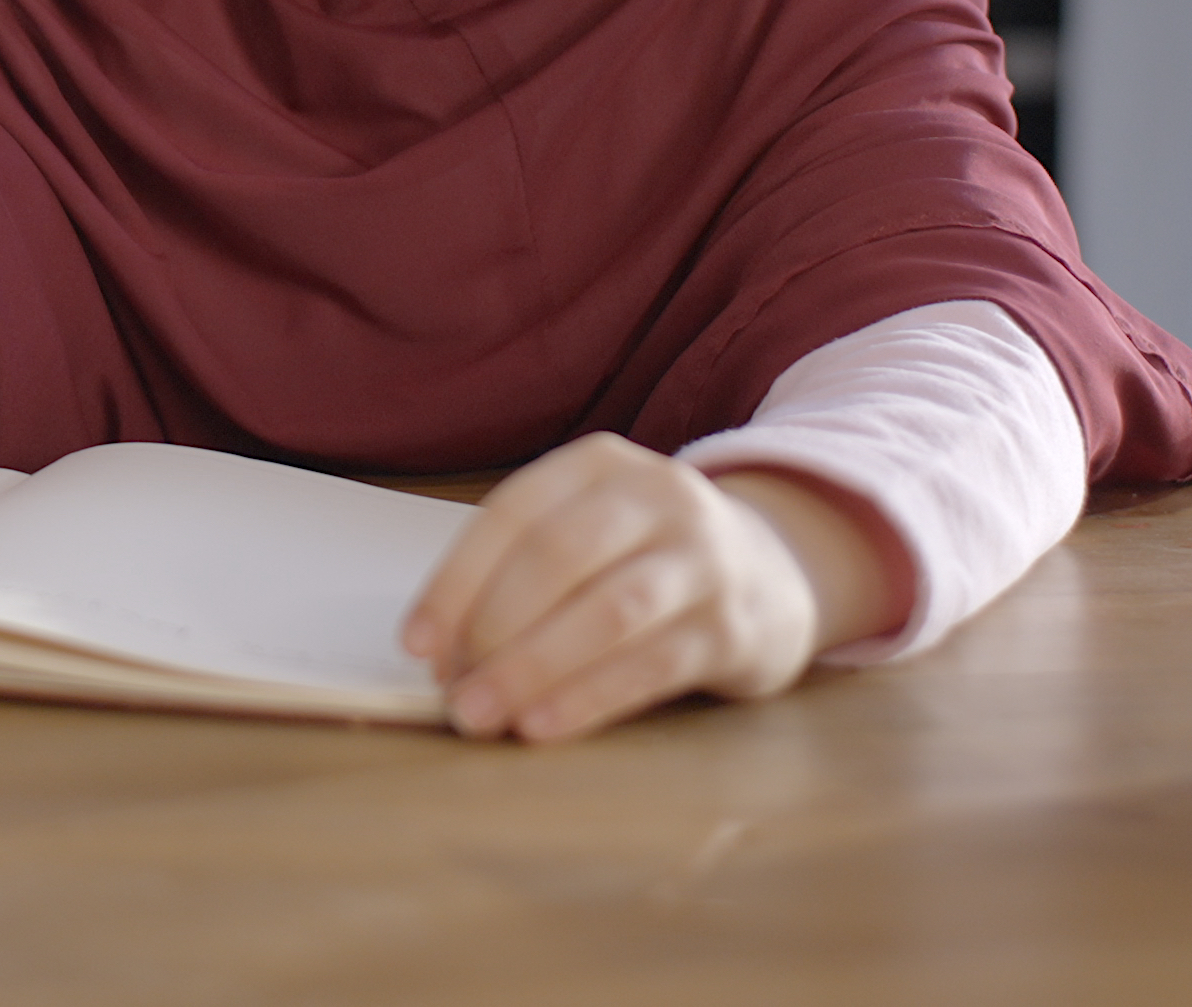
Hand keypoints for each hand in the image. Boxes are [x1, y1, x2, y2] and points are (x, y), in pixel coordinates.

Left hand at [398, 434, 906, 742]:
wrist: (775, 571)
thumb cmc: (646, 558)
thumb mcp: (589, 532)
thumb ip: (520, 573)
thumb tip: (442, 654)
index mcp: (599, 465)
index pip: (512, 515)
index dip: (456, 582)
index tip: (417, 645)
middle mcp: (657, 496)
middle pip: (558, 558)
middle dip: (494, 630)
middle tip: (455, 693)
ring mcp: (702, 558)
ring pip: (608, 610)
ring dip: (536, 667)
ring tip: (486, 715)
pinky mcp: (733, 625)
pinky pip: (652, 663)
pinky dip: (590, 696)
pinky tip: (545, 726)